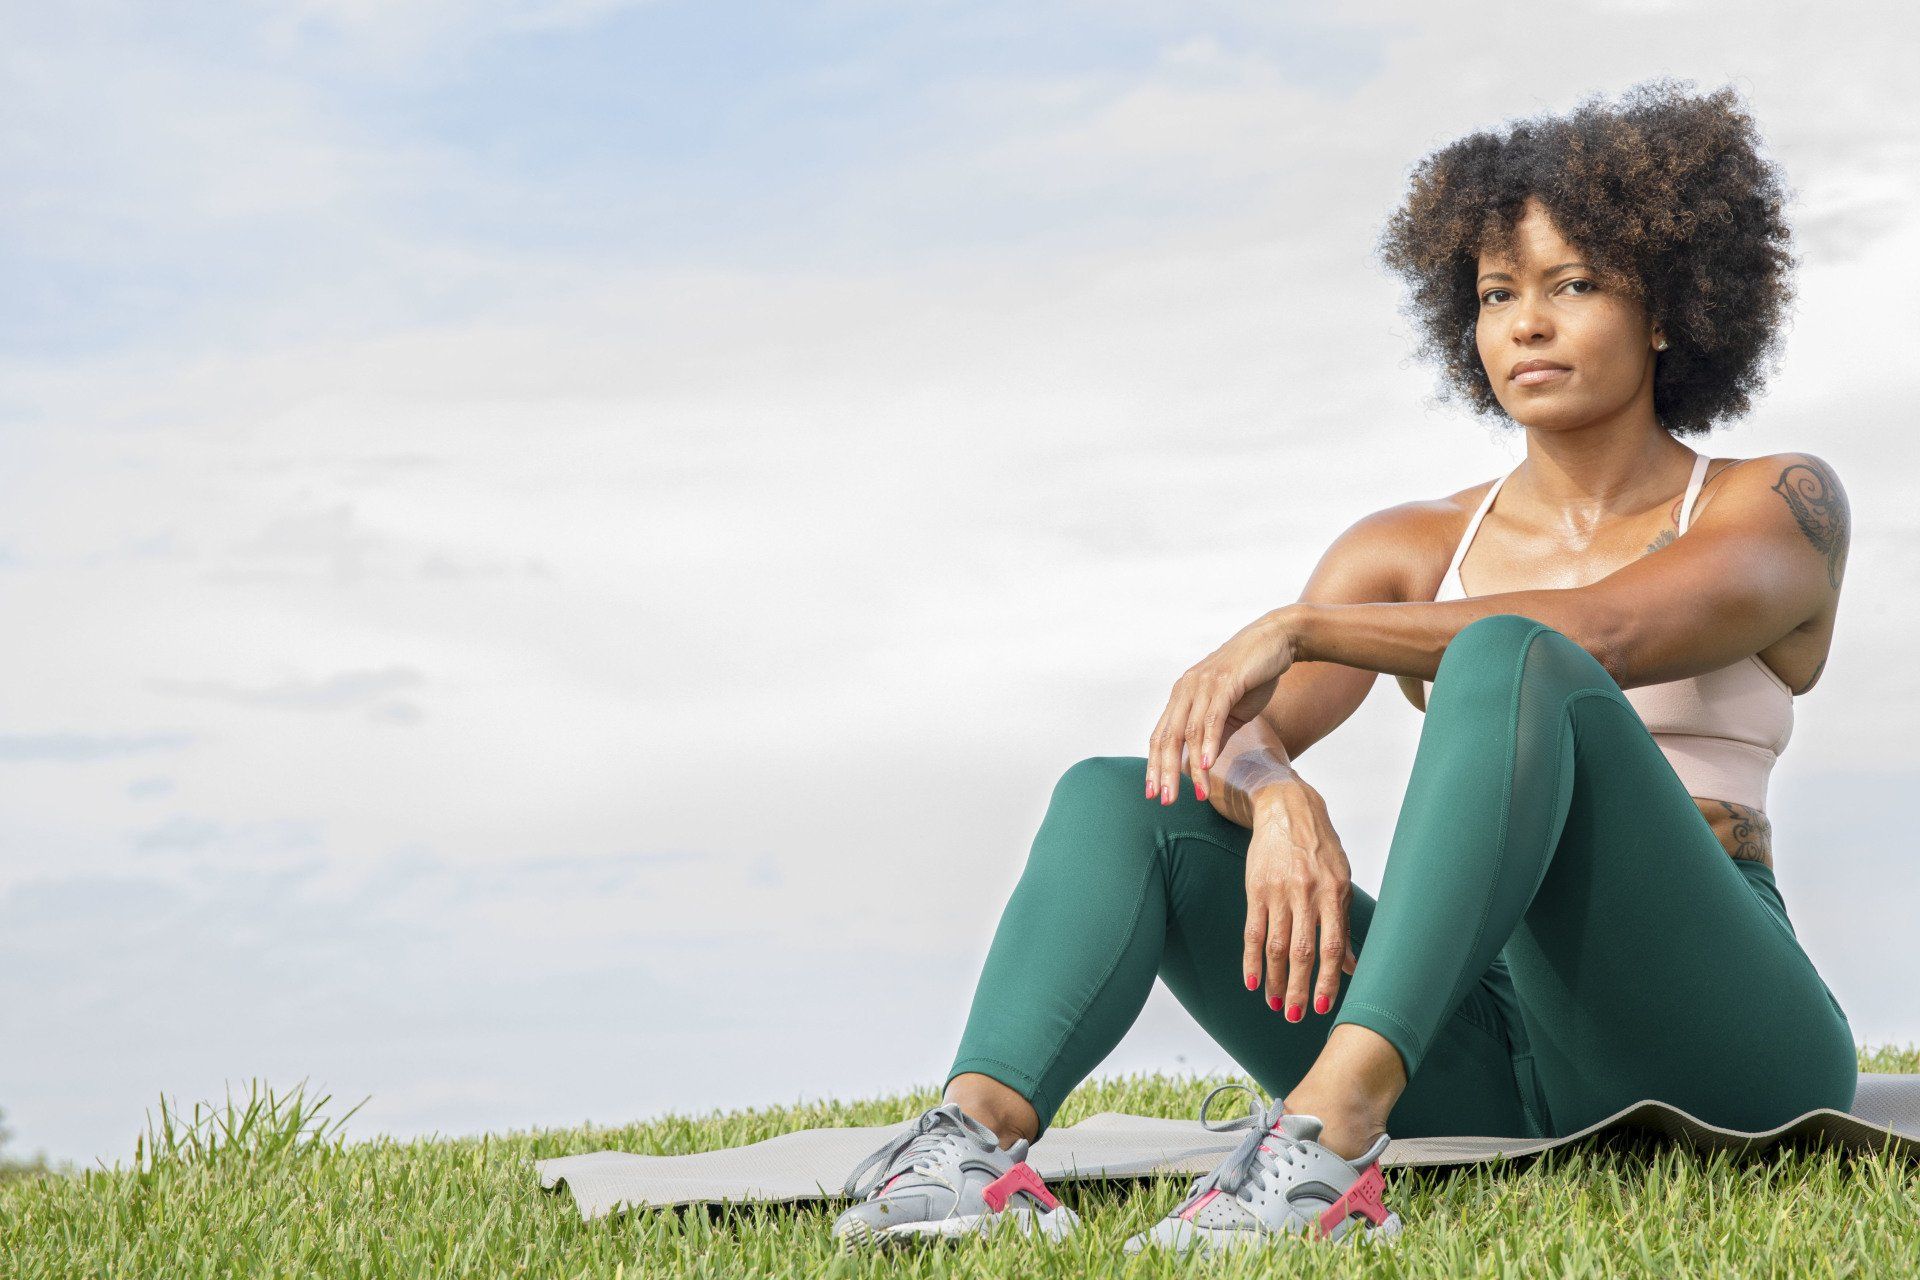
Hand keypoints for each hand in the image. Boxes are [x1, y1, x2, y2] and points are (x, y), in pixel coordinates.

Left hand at [1146, 608, 1297, 805]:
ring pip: (1188, 732)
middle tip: (1164, 800)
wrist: (1277, 640)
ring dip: (1191, 766)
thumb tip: (1202, 763)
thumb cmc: (1253, 676)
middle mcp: (1186, 690)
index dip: (1154, 765)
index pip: (1160, 736)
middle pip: (1167, 737)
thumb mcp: (1230, 710)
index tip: (1152, 792)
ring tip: (1196, 793)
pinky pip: (1212, 717)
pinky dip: (1208, 742)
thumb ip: (1215, 734)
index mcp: (1182, 696)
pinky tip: (1207, 764)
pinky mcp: (1224, 682)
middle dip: (1163, 771)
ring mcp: (1203, 684)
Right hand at [1242, 778, 1358, 1019]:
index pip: (1331, 946)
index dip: (1327, 980)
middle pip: (1300, 951)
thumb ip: (1342, 924)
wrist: (1287, 809)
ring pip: (1275, 946)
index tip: (1324, 1008)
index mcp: (1334, 893)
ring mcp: (1279, 891)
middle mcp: (1307, 893)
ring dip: (1273, 980)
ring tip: (1274, 1004)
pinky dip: (1251, 959)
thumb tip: (1352, 967)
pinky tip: (1251, 981)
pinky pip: (1252, 930)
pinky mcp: (1256, 888)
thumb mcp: (1341, 881)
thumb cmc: (1320, 848)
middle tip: (1294, 1017)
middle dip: (1297, 988)